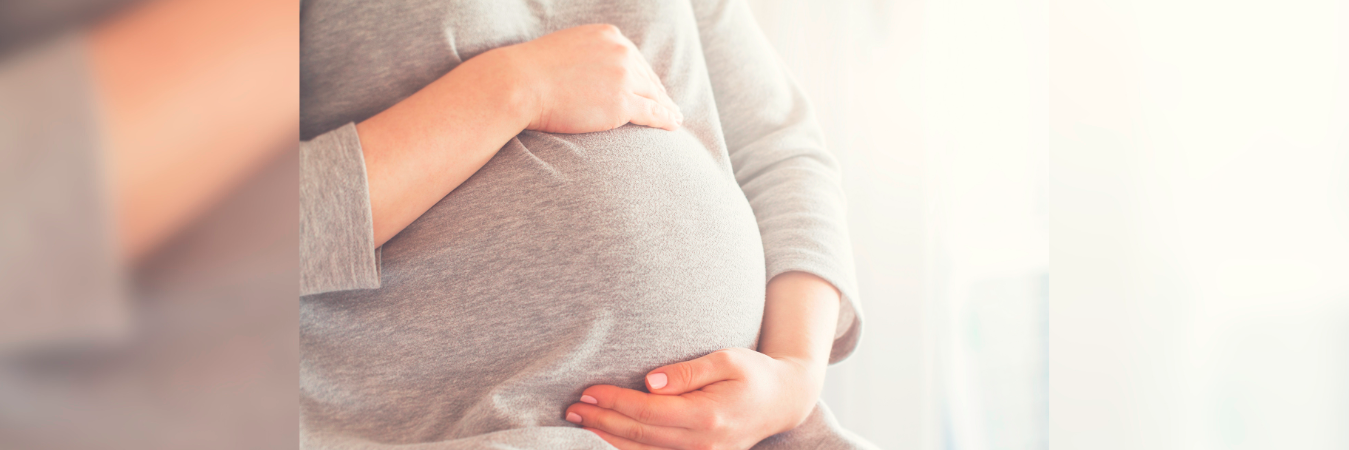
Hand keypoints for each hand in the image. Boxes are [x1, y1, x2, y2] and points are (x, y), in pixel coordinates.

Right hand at [498, 23, 682, 132]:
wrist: (520, 83)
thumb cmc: (532, 71)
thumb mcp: (566, 50)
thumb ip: (587, 56)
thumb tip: (593, 71)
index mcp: (609, 36)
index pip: (634, 59)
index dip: (644, 77)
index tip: (652, 88)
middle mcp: (621, 52)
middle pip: (647, 76)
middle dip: (658, 92)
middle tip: (669, 106)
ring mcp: (623, 77)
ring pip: (654, 95)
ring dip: (667, 108)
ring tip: (675, 118)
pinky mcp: (621, 103)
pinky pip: (652, 112)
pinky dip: (666, 120)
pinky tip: (673, 125)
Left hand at [564, 348, 823, 449]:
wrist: (782, 402)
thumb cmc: (753, 373)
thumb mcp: (726, 359)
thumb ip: (688, 371)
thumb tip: (651, 382)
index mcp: (708, 416)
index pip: (648, 412)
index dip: (614, 403)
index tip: (587, 391)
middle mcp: (703, 444)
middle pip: (640, 436)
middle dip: (602, 422)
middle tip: (571, 408)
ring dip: (608, 439)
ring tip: (580, 422)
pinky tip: (607, 438)